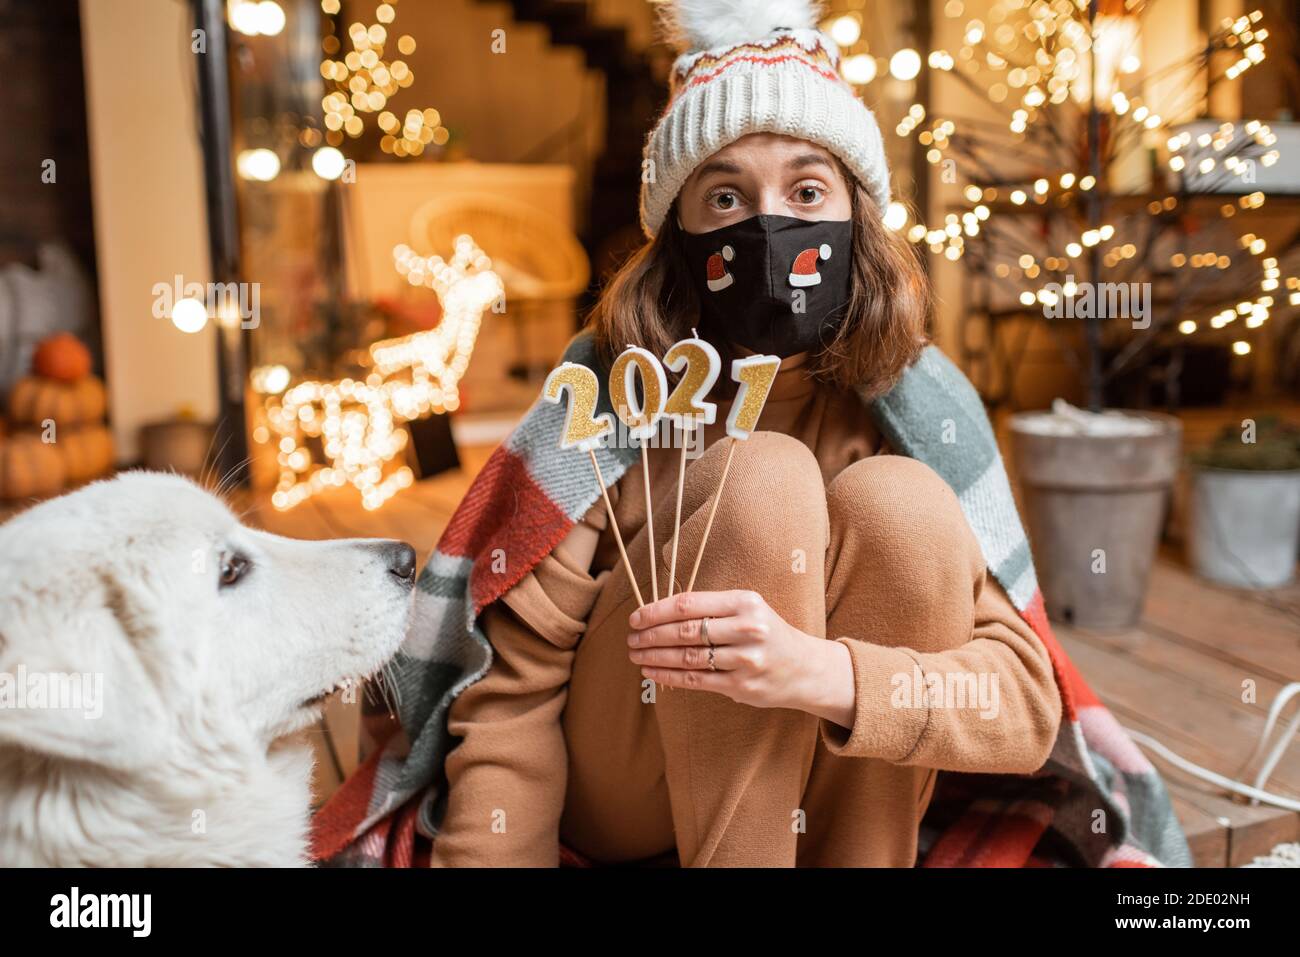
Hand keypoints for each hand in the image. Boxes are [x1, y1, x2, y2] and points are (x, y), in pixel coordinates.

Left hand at [626, 590, 855, 725]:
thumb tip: (658, 612)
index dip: (656, 611)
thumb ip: (710, 608)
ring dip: (655, 655)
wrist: (804, 668)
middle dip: (651, 634)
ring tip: (635, 654)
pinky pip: (696, 680)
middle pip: (685, 631)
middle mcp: (747, 629)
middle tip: (631, 637)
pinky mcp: (742, 686)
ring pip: (687, 657)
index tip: (636, 617)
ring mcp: (746, 659)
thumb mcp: (746, 609)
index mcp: (745, 602)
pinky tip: (651, 670)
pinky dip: (668, 675)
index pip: (689, 604)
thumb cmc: (766, 632)